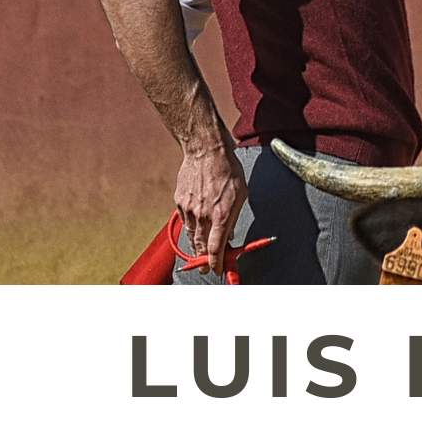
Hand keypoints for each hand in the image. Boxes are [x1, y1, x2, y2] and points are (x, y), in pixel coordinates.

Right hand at [176, 143, 247, 271]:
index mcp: (221, 215)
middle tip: (204, 269)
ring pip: (191, 235)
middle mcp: (203, 215)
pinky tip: (196, 226)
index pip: (216, 249)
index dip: (215, 263)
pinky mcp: (180, 201)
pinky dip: (191, 227)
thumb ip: (233, 217)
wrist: (206, 150)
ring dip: (196, 246)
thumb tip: (229, 234)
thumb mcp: (240, 195)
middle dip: (203, 261)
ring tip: (200, 252)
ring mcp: (189, 209)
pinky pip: (185, 221)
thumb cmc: (227, 169)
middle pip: (201, 246)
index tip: (216, 270)